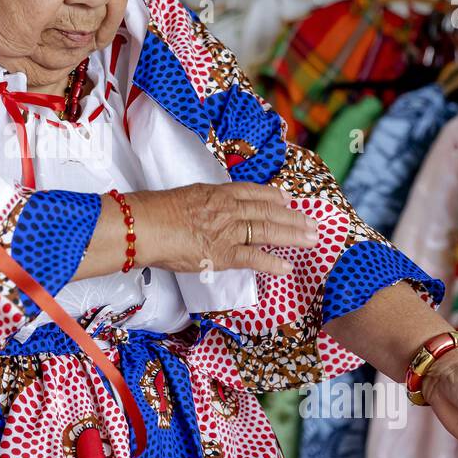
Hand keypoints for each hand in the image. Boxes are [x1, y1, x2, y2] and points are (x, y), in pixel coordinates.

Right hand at [130, 181, 319, 275]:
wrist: (145, 225)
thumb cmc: (154, 211)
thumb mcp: (183, 196)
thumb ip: (200, 203)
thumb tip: (203, 213)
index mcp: (216, 192)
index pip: (252, 192)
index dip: (272, 196)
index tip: (286, 199)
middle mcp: (228, 209)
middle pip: (267, 211)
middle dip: (293, 218)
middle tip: (312, 223)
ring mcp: (227, 230)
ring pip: (268, 230)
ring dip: (292, 235)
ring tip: (311, 239)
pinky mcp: (222, 253)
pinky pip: (253, 257)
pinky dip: (271, 262)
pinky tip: (286, 266)